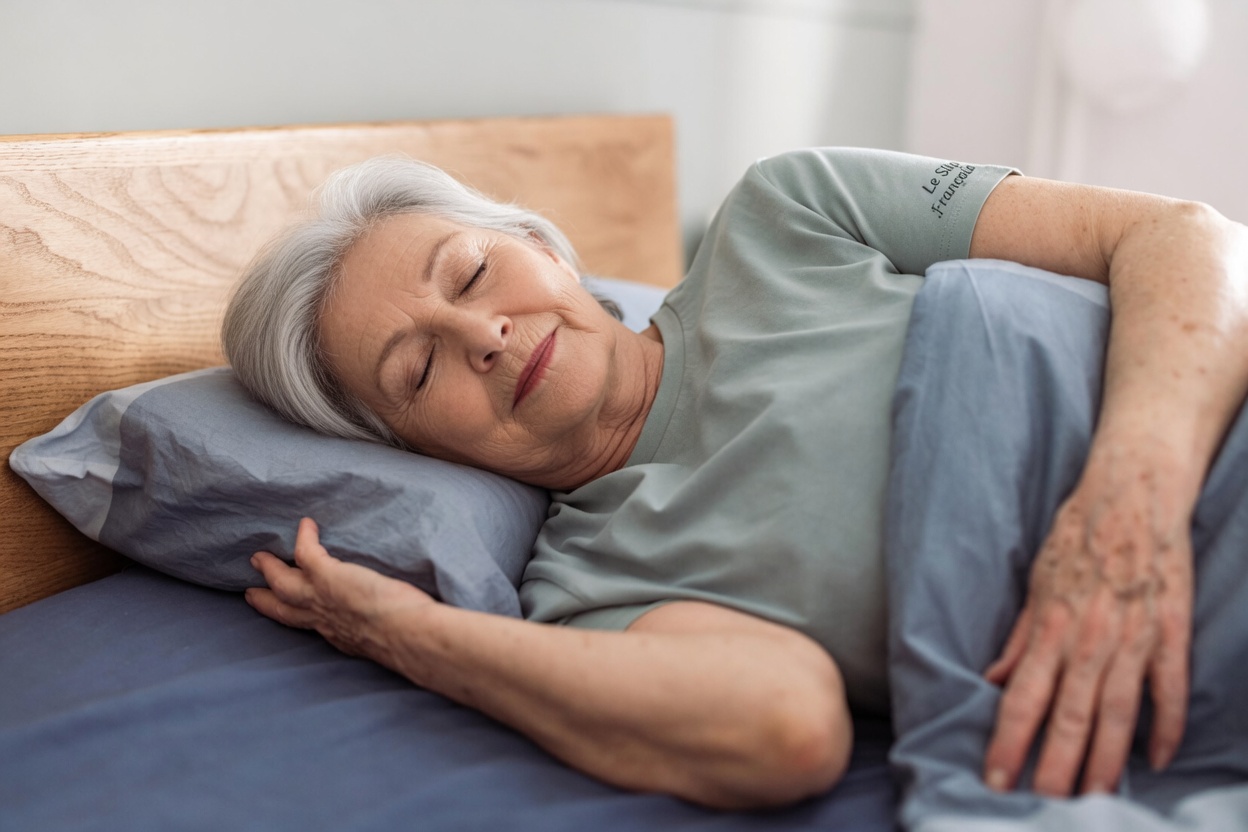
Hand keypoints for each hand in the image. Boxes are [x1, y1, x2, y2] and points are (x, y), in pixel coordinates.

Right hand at [246, 517, 432, 659]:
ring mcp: (320, 596)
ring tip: (259, 557)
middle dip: (266, 601)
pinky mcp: (327, 575)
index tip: (285, 614)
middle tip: (251, 593)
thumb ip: (382, 633)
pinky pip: (306, 551)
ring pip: (283, 582)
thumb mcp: (387, 642)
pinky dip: (305, 537)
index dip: (295, 619)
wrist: (406, 636)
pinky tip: (306, 524)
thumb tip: (402, 630)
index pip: (309, 627)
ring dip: (269, 569)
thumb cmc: (407, 641)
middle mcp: (323, 620)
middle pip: (284, 609)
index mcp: (337, 636)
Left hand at [981, 441, 1194, 796]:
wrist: (1132, 495)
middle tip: (1043, 806)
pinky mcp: (1170, 633)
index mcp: (1051, 628)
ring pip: (1116, 715)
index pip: (1023, 699)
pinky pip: (1169, 690)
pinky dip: (1165, 727)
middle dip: (1054, 767)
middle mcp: (1090, 641)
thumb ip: (1019, 637)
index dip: (1009, 742)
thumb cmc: (1077, 536)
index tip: (995, 777)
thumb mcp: (1035, 583)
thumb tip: (995, 679)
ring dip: (1103, 760)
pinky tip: (1156, 760)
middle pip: (1069, 718)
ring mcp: (1134, 640)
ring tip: (1091, 799)